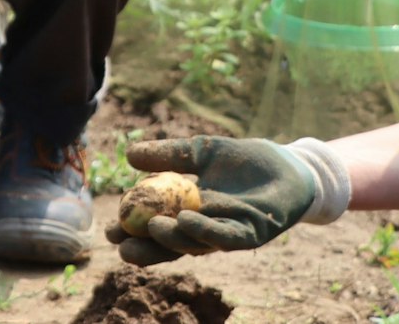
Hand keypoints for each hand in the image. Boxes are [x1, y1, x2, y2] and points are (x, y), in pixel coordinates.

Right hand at [104, 136, 348, 265]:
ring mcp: (226, 233)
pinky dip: (204, 231)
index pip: (155, 227)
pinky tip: (186, 220)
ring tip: (152, 225)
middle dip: (145, 247)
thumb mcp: (202, 151)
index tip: (110, 229)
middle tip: (121, 243)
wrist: (287, 164)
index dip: (133, 232)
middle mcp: (205, 229)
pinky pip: (224, 238)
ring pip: (194, 244)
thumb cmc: (244, 160)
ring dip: (171, 238)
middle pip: (170, 245)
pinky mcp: (250, 234)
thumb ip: (169, 155)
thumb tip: (130, 155)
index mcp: (189, 213)